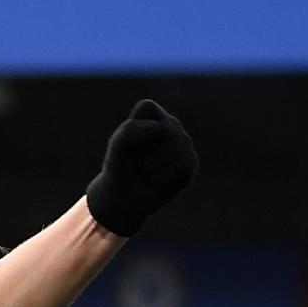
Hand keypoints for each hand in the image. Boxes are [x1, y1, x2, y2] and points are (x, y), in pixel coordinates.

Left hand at [83, 98, 198, 238]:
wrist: (124, 199)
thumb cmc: (119, 169)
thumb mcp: (117, 148)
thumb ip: (129, 130)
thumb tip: (159, 128)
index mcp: (151, 115)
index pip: (147, 107)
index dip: (135, 128)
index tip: (127, 145)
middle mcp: (170, 124)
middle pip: (163, 130)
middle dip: (144, 152)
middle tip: (138, 162)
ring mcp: (183, 143)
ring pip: (174, 149)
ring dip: (153, 168)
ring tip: (147, 172)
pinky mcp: (191, 162)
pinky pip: (182, 166)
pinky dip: (164, 179)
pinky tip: (158, 181)